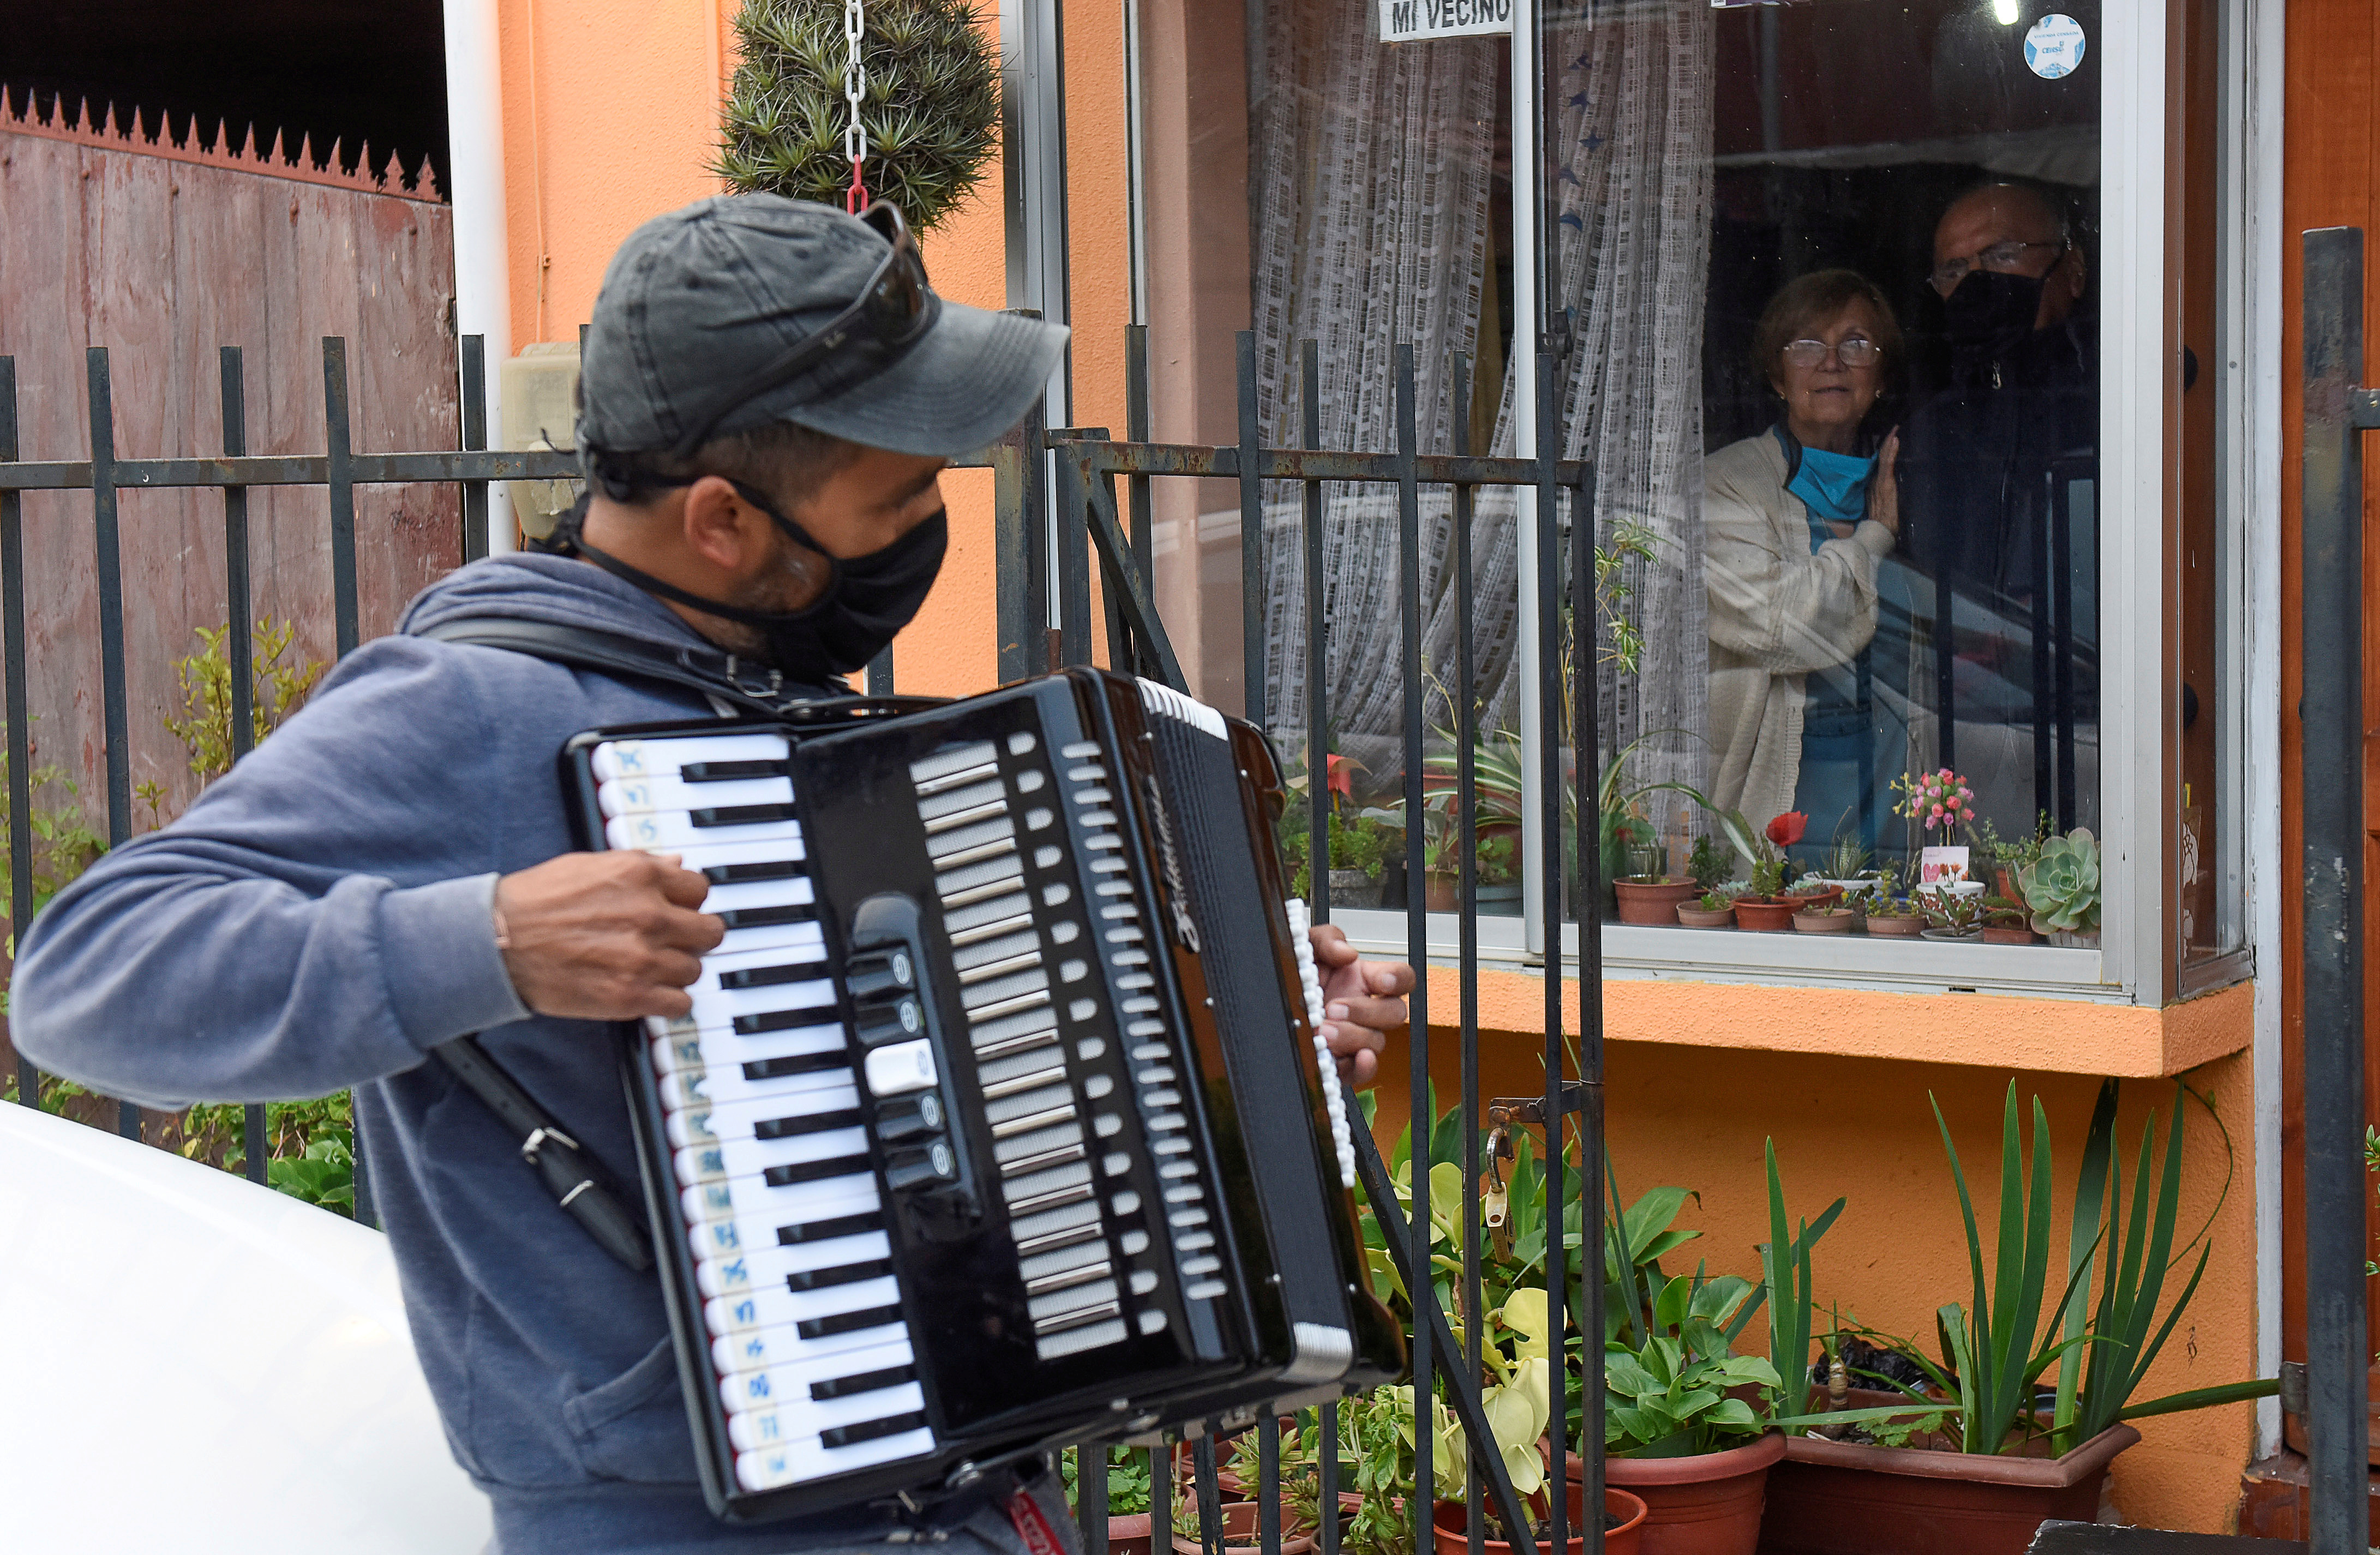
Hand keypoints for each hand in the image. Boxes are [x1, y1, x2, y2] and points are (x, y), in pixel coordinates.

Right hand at [494, 852, 722, 1019]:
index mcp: (641, 875)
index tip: (678, 911)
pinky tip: (651, 992)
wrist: (498, 941)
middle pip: (709, 932)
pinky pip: (680, 1004)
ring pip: (694, 969)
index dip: (688, 902)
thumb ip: (640, 866)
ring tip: (650, 967)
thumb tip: (676, 865)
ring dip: (677, 970)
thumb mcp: (589, 865)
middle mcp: (650, 915)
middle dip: (694, 937)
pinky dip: (669, 1001)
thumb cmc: (535, 901)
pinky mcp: (631, 996)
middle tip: (675, 942)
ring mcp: (643, 958)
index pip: (699, 890)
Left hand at [1308, 923, 1413, 1088]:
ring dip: (1352, 1036)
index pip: (1402, 978)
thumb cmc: (1295, 975)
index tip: (1381, 981)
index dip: (1398, 979)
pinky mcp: (1343, 1061)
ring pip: (1376, 1041)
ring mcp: (1357, 1036)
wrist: (1268, 1002)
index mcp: (1364, 979)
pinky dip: (1361, 1067)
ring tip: (1321, 1031)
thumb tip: (1347, 954)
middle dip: (1365, 1011)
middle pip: (1394, 1013)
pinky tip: (1350, 1058)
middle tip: (1333, 1008)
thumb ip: (1328, 940)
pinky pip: (1362, 1070)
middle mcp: (1366, 1009)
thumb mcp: (1306, 946)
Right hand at [1867, 428, 1900, 535]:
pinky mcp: (1885, 484)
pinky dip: (1890, 452)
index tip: (1891, 436)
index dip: (1884, 449)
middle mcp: (1876, 480)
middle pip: (1880, 457)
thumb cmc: (1882, 522)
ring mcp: (1880, 481)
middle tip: (1894, 427)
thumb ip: (1879, 496)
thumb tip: (1883, 489)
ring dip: (1889, 443)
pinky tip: (1894, 440)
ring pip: (1883, 458)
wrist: (1879, 531)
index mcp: (1875, 484)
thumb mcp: (1881, 506)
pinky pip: (1887, 465)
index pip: (1879, 463)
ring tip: (1894, 430)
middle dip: (1886, 442)